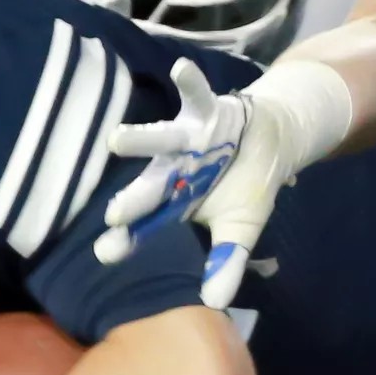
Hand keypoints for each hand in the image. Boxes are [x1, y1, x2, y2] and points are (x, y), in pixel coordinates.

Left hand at [96, 58, 283, 307]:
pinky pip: (197, 95)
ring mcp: (185, 140)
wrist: (271, 142)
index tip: (105, 253)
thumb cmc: (246, 188)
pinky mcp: (205, 112)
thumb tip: (213, 305)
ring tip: (116, 141)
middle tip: (113, 214)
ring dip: (140, 140)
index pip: (147, 226)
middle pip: (149, 187)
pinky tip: (180, 69)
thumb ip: (226, 262)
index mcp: (176, 204)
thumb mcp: (241, 230)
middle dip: (133, 199)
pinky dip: (190, 82)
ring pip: (159, 141)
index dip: (128, 238)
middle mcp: (172, 171)